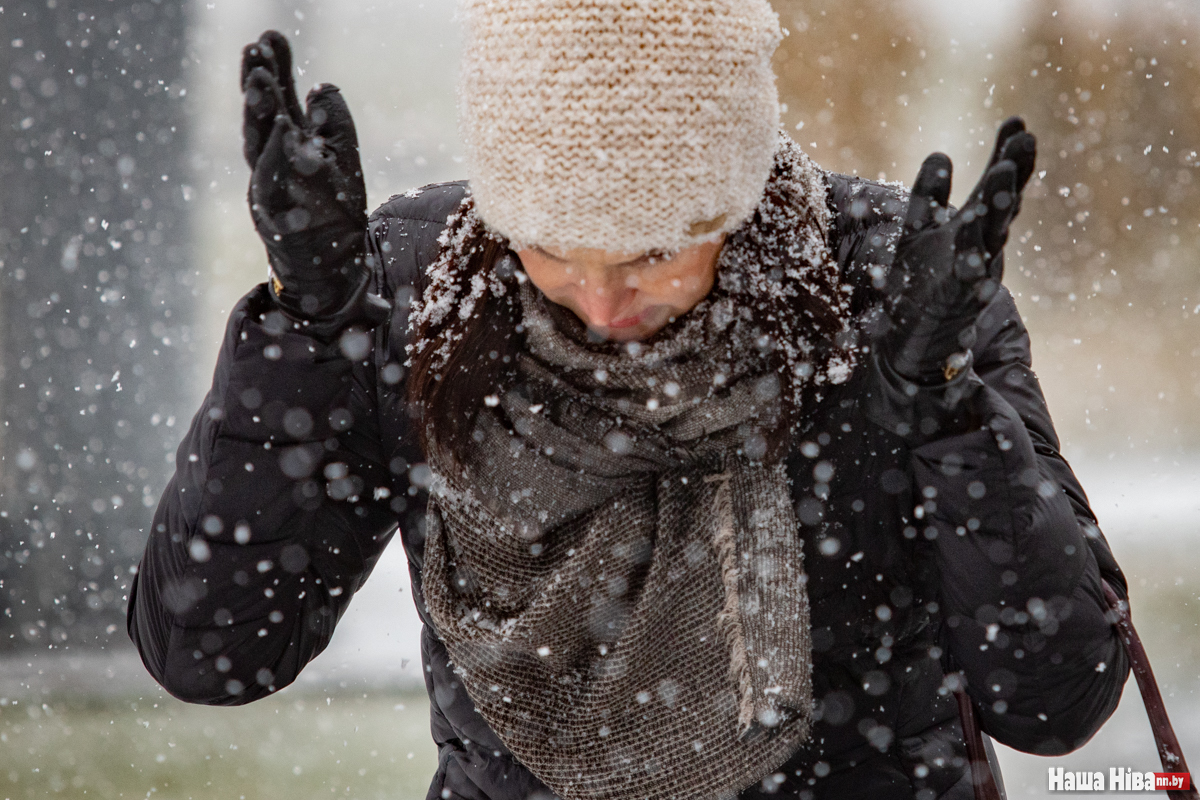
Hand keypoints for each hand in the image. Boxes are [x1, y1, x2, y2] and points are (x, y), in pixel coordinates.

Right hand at [242, 31, 370, 320]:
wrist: (331, 267)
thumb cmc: (335, 208)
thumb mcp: (342, 157)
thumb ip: (331, 122)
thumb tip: (320, 87)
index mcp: (286, 146)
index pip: (277, 102)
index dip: (273, 70)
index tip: (270, 37)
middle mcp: (271, 165)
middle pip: (260, 120)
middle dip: (258, 85)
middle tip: (256, 51)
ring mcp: (269, 192)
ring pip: (260, 150)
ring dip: (260, 115)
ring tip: (261, 81)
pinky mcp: (277, 221)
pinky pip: (275, 190)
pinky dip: (278, 164)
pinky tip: (284, 133)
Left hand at [882, 117, 1035, 383]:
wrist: (911, 344)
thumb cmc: (918, 285)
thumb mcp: (919, 232)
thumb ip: (931, 196)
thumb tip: (941, 153)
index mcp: (972, 228)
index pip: (994, 186)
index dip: (1005, 155)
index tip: (1017, 120)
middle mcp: (980, 247)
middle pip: (1001, 205)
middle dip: (1012, 171)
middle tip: (1024, 136)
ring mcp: (972, 274)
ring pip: (991, 235)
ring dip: (999, 204)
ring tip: (1004, 172)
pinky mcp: (955, 303)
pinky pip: (968, 278)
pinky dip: (972, 260)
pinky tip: (975, 244)